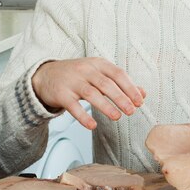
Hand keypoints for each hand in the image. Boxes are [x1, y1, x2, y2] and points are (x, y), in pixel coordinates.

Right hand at [31, 57, 145, 129]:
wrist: (46, 75)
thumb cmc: (78, 75)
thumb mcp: (99, 74)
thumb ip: (120, 83)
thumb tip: (143, 94)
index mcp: (98, 63)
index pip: (118, 74)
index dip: (130, 87)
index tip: (139, 101)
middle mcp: (85, 70)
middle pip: (106, 84)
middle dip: (121, 97)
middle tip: (131, 111)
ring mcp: (72, 81)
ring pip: (91, 93)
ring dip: (106, 106)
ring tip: (117, 117)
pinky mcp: (61, 94)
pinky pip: (73, 106)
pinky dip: (83, 116)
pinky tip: (92, 126)